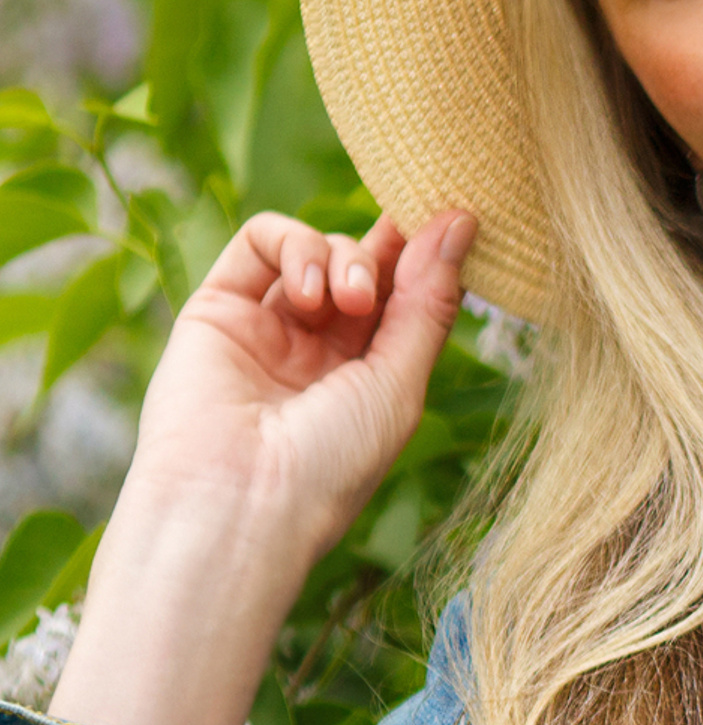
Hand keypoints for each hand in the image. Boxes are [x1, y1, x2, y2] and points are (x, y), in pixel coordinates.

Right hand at [125, 207, 476, 553]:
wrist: (237, 504)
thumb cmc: (331, 466)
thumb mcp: (400, 384)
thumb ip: (428, 304)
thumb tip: (462, 222)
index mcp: (372, 375)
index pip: (408, 296)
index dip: (430, 257)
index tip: (458, 220)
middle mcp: (320, 349)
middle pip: (368, 266)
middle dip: (389, 255)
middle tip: (388, 284)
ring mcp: (269, 327)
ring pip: (318, 248)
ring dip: (345, 258)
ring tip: (348, 302)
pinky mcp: (217, 308)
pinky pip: (259, 241)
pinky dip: (294, 246)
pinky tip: (311, 290)